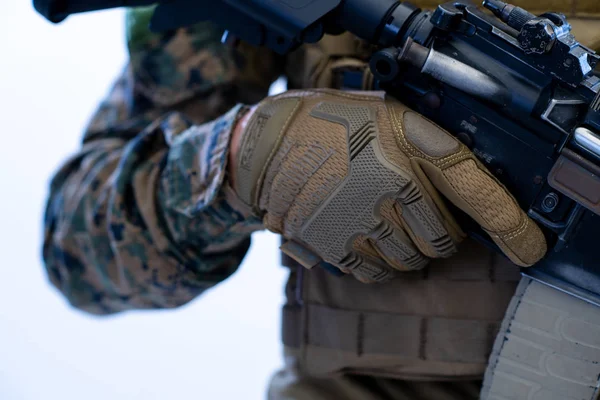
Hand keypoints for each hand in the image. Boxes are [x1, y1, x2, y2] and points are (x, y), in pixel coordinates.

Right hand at [230, 89, 545, 281]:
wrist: (269, 144)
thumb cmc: (334, 125)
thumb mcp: (388, 115)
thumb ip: (431, 148)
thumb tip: (470, 196)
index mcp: (408, 145)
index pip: (476, 190)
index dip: (510, 224)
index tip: (528, 248)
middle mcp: (389, 185)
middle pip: (442, 241)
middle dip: (439, 236)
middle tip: (418, 217)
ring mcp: (360, 219)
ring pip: (410, 262)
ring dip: (407, 251)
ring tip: (384, 225)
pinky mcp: (334, 245)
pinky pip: (375, 274)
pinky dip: (378, 264)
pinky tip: (364, 238)